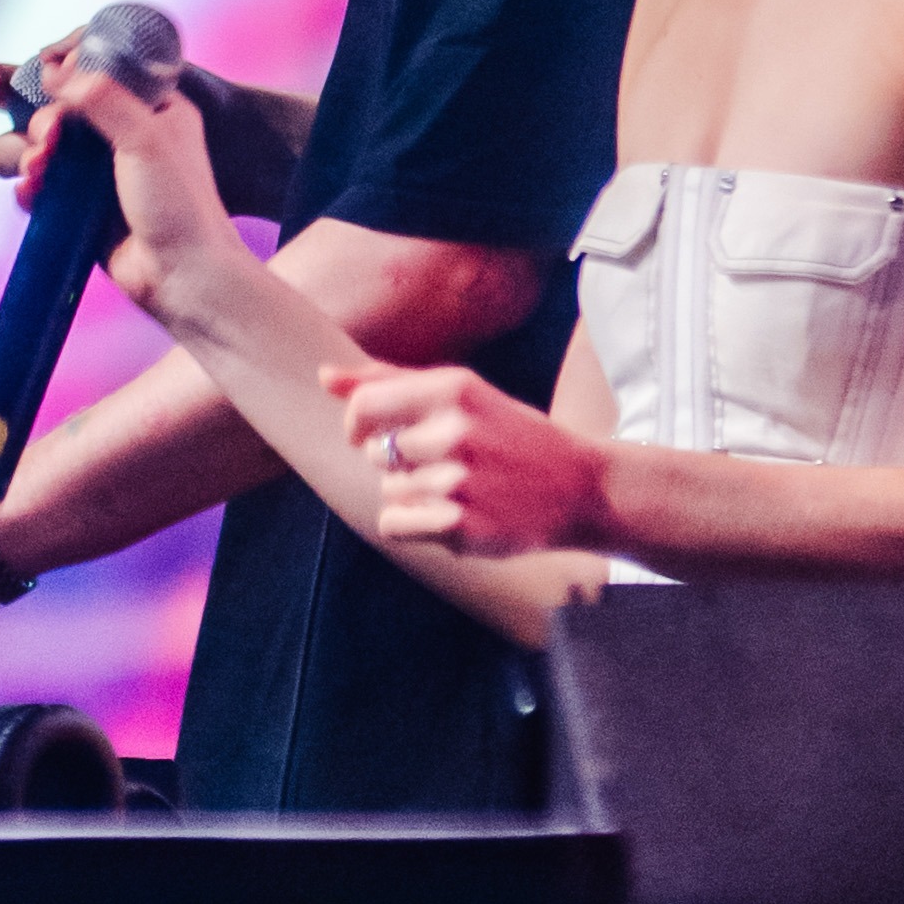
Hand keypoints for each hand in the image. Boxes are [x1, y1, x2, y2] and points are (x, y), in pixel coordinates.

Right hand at [0, 36, 305, 226]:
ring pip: (46, 147)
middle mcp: (126, 134)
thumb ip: (100, 97)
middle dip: (44, 120)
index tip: (48, 77)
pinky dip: (31, 188)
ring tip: (37, 169)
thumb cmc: (178, 205)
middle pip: (63, 108)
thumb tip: (52, 70)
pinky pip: (43, 187)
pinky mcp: (82, 206)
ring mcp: (102, 172)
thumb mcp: (145, 137)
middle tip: (49, 136)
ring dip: (30, 153)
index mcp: (153, 106)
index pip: (100, 70)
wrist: (182, 278)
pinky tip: (31, 194)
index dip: (68, 72)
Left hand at [329, 357, 608, 560]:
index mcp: (453, 389)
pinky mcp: (460, 526)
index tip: (371, 434)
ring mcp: (458, 480)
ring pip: (387, 491)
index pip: (363, 405)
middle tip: (448, 463)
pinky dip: (414, 524)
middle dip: (398, 461)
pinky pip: (394, 524)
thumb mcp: (461, 394)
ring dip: (412, 495)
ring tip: (460, 489)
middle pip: (373, 453)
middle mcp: (454, 430)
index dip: (356, 424)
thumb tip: (325, 377)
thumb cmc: (511, 436)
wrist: (579, 488)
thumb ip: (390, 381)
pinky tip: (453, 514)